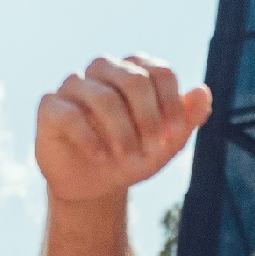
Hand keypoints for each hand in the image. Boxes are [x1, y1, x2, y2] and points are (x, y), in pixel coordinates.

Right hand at [36, 56, 211, 203]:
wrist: (97, 184)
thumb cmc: (133, 155)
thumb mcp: (167, 143)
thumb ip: (188, 117)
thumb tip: (204, 91)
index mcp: (134, 71)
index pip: (159, 71)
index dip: (172, 103)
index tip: (175, 133)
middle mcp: (103, 70)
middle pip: (133, 79)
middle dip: (149, 119)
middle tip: (152, 150)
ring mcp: (74, 85)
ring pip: (102, 96)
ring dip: (122, 133)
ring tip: (129, 159)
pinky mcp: (50, 106)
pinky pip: (69, 114)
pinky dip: (89, 138)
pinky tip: (101, 157)